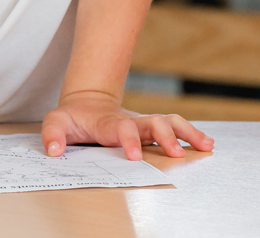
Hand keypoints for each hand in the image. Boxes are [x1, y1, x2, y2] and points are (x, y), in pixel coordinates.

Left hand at [41, 90, 212, 159]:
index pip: (122, 129)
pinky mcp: (151, 128)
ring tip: (205, 145)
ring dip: (187, 133)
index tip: (135, 156)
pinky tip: (206, 144)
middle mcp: (132, 121)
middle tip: (177, 155)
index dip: (129, 140)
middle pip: (154, 122)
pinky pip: (174, 127)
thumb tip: (53, 150)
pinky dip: (191, 134)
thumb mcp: (56, 121)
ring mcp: (143, 123)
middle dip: (167, 137)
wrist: (88, 102)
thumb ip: (53, 134)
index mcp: (109, 123)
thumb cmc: (73, 116)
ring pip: (170, 122)